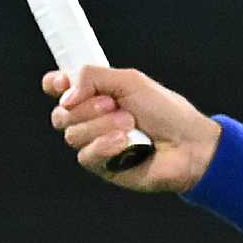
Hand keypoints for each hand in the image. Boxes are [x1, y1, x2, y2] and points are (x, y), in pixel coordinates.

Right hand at [43, 65, 221, 193]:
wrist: (188, 144)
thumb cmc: (166, 111)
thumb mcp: (131, 81)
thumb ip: (93, 77)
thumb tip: (64, 94)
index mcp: (98, 94)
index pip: (60, 88)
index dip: (55, 84)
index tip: (61, 83)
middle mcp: (93, 118)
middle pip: (60, 114)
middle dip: (85, 107)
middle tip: (114, 104)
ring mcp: (95, 142)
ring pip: (71, 134)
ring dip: (102, 126)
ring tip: (130, 124)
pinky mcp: (102, 165)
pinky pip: (85, 155)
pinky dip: (105, 145)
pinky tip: (125, 142)